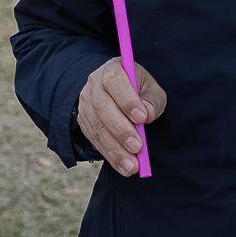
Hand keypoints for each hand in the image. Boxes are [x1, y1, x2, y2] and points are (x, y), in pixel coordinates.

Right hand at [74, 54, 165, 178]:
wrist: (117, 93)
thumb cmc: (139, 90)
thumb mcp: (151, 90)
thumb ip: (152, 100)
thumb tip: (147, 115)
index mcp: (112, 69)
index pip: (115, 81)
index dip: (127, 100)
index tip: (143, 118)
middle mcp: (94, 84)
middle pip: (102, 107)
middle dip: (121, 129)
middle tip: (138, 148)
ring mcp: (85, 103)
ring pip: (97, 127)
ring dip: (115, 148)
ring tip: (132, 166)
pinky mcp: (83, 121)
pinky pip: (94, 140)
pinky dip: (110, 155)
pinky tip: (124, 167)